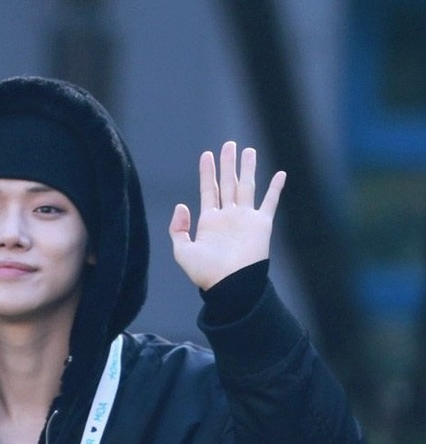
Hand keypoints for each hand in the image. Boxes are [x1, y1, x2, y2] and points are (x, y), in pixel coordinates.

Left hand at [169, 141, 285, 289]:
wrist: (231, 285)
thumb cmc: (206, 273)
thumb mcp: (182, 252)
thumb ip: (177, 229)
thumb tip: (181, 205)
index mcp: (210, 222)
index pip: (209, 190)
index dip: (207, 172)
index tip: (206, 155)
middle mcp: (228, 217)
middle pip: (229, 183)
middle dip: (228, 164)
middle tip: (229, 144)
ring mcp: (246, 219)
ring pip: (247, 186)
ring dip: (248, 168)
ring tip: (248, 150)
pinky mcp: (262, 224)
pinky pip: (270, 202)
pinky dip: (276, 188)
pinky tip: (280, 173)